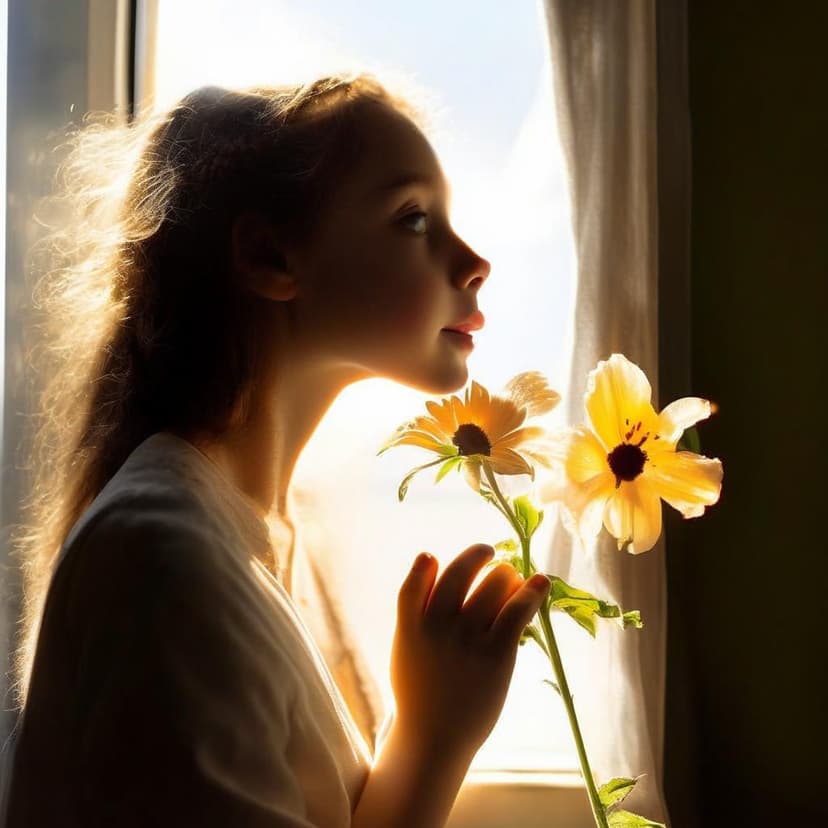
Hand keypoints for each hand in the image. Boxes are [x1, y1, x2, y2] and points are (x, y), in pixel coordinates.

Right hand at [390, 543, 550, 759]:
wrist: (436, 740)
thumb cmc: (422, 695)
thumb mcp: (405, 651)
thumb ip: (413, 613)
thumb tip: (430, 566)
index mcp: (411, 624)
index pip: (417, 579)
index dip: (426, 564)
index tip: (433, 557)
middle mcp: (437, 625)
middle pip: (459, 572)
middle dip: (477, 555)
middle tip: (489, 551)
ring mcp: (467, 638)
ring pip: (493, 584)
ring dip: (506, 574)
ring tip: (513, 578)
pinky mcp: (496, 653)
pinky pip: (517, 610)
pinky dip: (532, 591)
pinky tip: (541, 582)